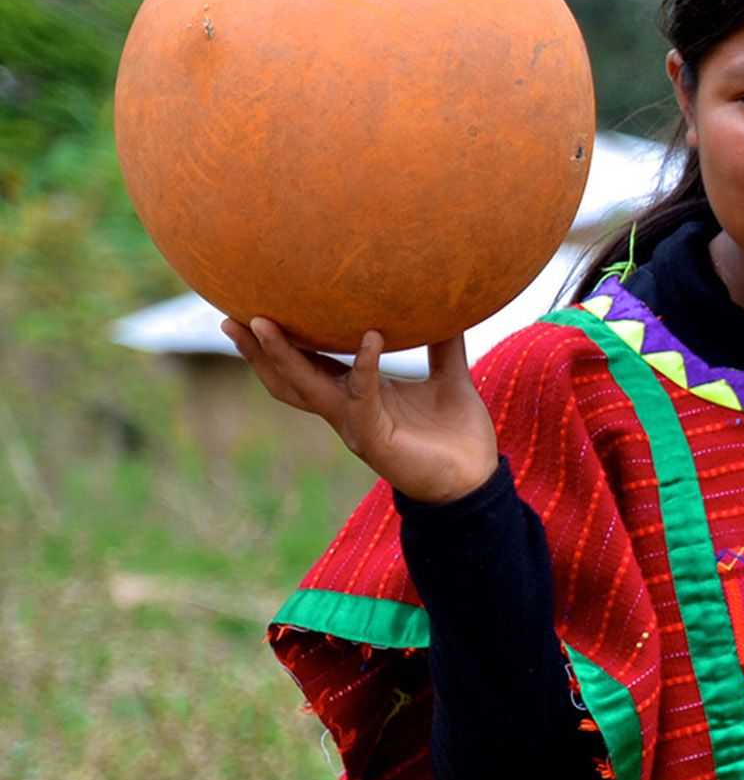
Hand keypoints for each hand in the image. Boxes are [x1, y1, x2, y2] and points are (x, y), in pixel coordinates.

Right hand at [221, 317, 498, 504]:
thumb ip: (443, 343)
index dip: (282, 341)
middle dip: (258, 351)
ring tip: (263, 322)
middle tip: (232, 318)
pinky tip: (370, 337)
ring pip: (306, 387)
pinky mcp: (375, 439)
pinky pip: (362, 397)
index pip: (308, 364)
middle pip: (288, 378)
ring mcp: (356, 426)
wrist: (476, 478)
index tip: (255, 308)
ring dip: (282, 356)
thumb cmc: (458, 433)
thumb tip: (450, 301)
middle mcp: (347, 411)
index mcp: (356, 395)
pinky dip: (364, 366)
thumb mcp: (449, 377)